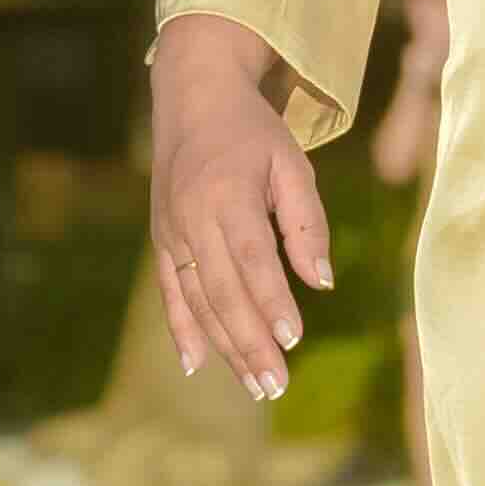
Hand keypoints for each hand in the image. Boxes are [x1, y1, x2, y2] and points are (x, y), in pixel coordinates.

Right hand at [149, 11, 340, 390]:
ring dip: (225, 347)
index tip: (293, 339)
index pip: (252, 258)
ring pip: (198, 301)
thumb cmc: (254, 134)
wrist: (192, 100)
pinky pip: (170, 293)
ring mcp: (171, 232)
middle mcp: (193, 218)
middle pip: (223, 291)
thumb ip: (307, 223)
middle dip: (250, 342)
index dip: (271, 301)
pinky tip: (195, 366)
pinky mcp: (161, 241)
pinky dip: (183, 330)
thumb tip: (322, 282)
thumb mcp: (292, 163)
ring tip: (256, 385)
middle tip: (276, 385)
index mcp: (228, 194)